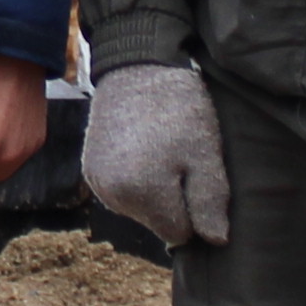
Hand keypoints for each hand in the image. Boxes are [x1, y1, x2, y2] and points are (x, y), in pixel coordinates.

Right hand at [77, 61, 229, 249]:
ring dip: (153, 190)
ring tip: (161, 150)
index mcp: (143, 193)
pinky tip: (143, 149)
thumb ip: (210, 202)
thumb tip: (215, 241)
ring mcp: (96, 182)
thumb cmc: (178, 107)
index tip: (198, 176)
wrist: (137, 64)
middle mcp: (112, 195)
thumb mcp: (205, 153)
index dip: (195, 210)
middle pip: (157, 223)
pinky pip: (121, 193)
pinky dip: (134, 179)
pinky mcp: (89, 169)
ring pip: (139, 209)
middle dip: (173, 200)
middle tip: (181, 158)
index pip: (179, 234)